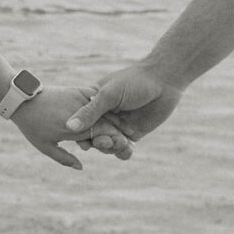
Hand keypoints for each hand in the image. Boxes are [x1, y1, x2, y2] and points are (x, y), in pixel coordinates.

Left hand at [11, 86, 132, 169]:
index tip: (125, 147)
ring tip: (128, 126)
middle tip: (131, 139)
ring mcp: (79, 99)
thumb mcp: (45, 146)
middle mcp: (79, 114)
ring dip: (118, 118)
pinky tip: (115, 109)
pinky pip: (97, 98)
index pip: (101, 137)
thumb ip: (64, 158)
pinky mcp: (78, 90)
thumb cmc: (32, 126)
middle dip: (120, 132)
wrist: (23, 99)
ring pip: (104, 110)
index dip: (114, 142)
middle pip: (106, 123)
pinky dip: (107, 105)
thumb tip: (81, 167)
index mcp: (72, 129)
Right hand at [65, 63, 184, 140]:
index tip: (82, 141)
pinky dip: (123, 152)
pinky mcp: (132, 135)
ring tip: (120, 143)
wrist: (164, 81)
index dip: (79, 134)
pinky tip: (127, 148)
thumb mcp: (108, 95)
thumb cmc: (133, 82)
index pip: (79, 123)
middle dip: (97, 142)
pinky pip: (123, 148)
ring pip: (107, 145)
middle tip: (105, 142)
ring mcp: (117, 127)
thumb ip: (89, 112)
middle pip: (92, 137)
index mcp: (92, 104)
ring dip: (111, 148)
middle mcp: (102, 117)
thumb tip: (69, 127)